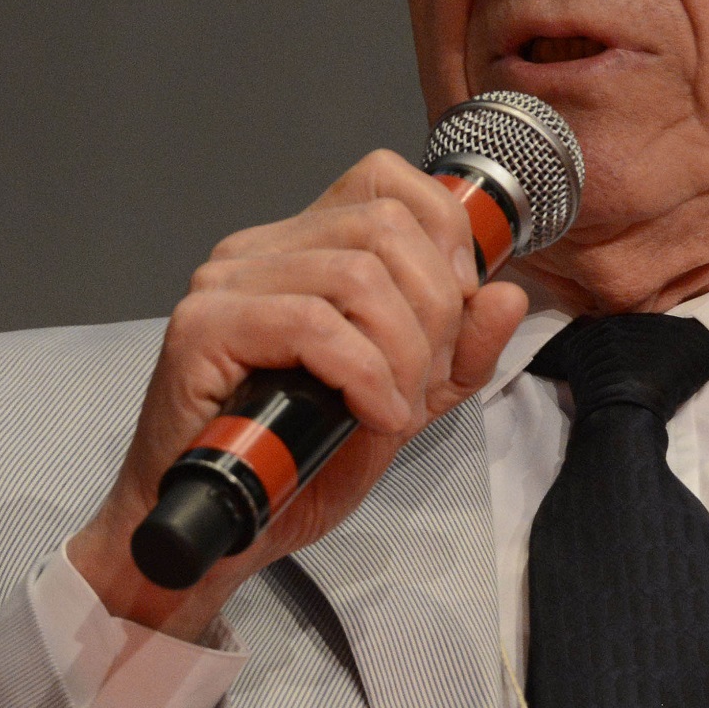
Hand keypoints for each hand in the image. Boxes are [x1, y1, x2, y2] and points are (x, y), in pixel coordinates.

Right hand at [67, 151, 528, 637]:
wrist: (226, 530)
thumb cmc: (297, 466)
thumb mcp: (406, 404)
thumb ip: (460, 353)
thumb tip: (507, 296)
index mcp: (302, 248)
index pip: (384, 177)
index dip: (442, 234)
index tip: (455, 310)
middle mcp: (258, 250)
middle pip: (386, 226)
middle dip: (433, 312)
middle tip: (420, 382)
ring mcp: (224, 283)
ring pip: (357, 275)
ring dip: (400, 355)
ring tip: (391, 409)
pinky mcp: (202, 328)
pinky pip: (313, 325)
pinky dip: (363, 375)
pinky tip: (368, 415)